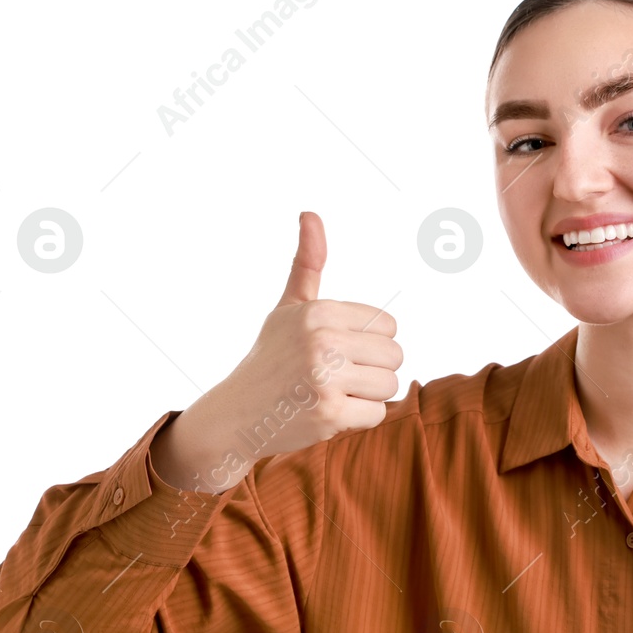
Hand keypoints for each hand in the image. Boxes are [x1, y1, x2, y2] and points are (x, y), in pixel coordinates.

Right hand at [156, 212, 402, 491]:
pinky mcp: (330, 414)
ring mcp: (325, 379)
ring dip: (367, 395)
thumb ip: (307, 264)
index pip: (388, 325)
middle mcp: (322, 341)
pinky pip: (377, 414)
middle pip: (395, 356)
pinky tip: (328, 413)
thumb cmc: (272, 358)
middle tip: (336, 376)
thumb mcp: (288, 308)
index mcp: (318, 312)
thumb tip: (310, 213)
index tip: (338, 351)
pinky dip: (358, 419)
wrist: (237, 414)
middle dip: (372, 370)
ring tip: (333, 393)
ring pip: (390, 386)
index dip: (369, 342)